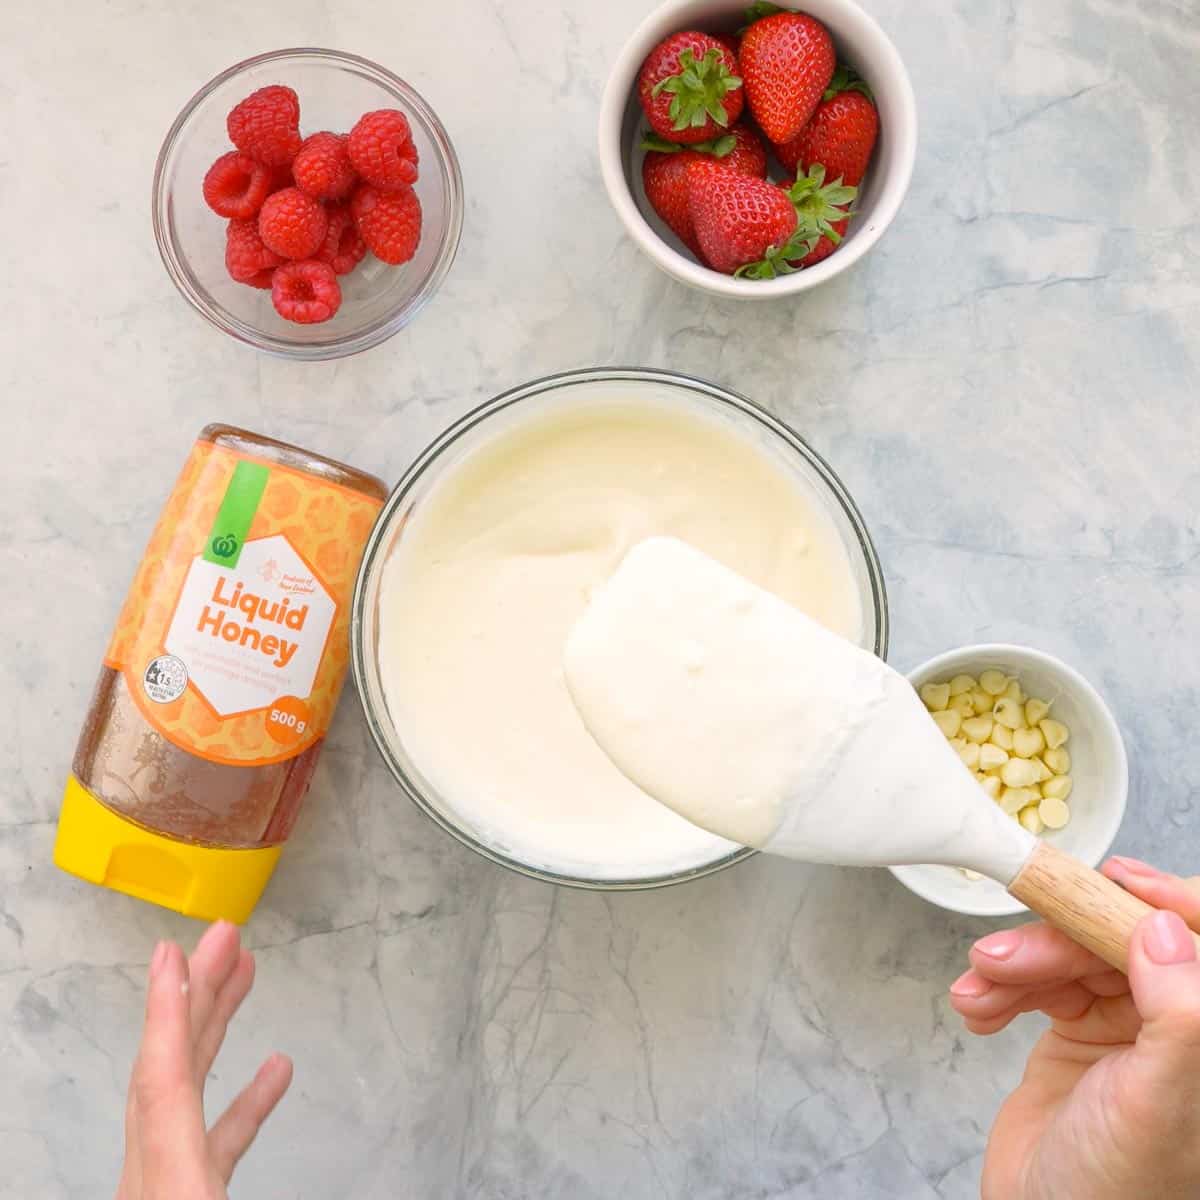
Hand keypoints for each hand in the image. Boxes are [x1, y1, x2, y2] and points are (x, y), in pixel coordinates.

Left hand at [115, 922, 292, 1199]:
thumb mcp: (198, 1198)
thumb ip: (225, 1143)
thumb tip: (273, 1071)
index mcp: (162, 1177)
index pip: (161, 1080)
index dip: (168, 1010)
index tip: (174, 952)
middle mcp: (156, 1173)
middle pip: (170, 1068)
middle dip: (198, 994)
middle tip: (224, 937)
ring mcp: (169, 1181)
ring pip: (189, 1091)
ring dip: (218, 1027)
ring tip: (245, 974)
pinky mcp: (189, 1192)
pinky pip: (216, 1135)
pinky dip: (246, 1097)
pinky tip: (276, 1066)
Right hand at [950, 857, 1199, 1199]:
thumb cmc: (1116, 1193)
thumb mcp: (1158, 1106)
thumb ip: (1178, 1016)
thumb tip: (1164, 929)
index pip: (1199, 938)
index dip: (1166, 901)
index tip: (1115, 880)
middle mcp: (1174, 1024)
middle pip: (1119, 939)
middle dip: (1055, 941)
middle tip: (1003, 954)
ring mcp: (1127, 1027)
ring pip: (1070, 955)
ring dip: (1016, 965)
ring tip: (980, 988)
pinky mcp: (1078, 1032)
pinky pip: (1036, 981)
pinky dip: (999, 988)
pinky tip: (978, 1008)